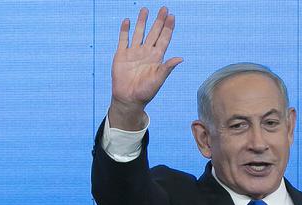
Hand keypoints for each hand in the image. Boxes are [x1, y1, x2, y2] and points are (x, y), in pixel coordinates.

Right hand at [109, 6, 182, 129]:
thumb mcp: (158, 80)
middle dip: (159, 21)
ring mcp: (134, 53)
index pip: (164, 39)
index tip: (172, 16)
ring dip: (142, 22)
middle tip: (164, 8)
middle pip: (154, 33)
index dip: (168, 28)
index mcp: (156, 58)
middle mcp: (146, 53)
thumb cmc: (145, 92)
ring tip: (145, 10)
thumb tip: (180, 58)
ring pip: (139, 33)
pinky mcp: (121, 55)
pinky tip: (127, 21)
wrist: (128, 99)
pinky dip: (125, 30)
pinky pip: (123, 40)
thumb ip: (167, 68)